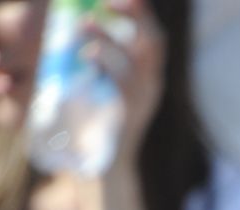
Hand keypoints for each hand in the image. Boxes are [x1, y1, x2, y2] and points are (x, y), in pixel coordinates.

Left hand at [83, 0, 164, 165]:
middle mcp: (154, 85)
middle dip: (135, 16)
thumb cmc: (109, 120)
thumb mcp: (116, 85)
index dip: (143, 13)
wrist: (113, 163)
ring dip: (109, 38)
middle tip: (109, 1)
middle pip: (154, 42)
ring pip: (134, 60)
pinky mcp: (131, 113)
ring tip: (84, 25)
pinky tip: (87, 55)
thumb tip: (94, 22)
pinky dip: (105, 64)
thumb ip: (112, 60)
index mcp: (152, 76)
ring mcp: (145, 100)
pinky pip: (121, 82)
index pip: (155, 38)